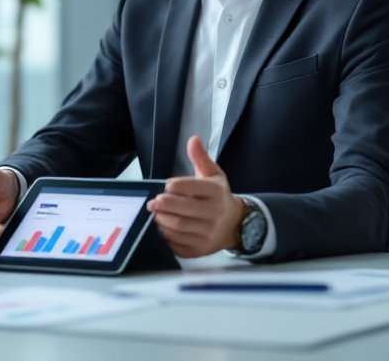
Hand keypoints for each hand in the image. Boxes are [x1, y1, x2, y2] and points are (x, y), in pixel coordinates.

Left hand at [146, 136, 246, 257]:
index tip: (167, 184)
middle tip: (153, 201)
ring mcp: (208, 234)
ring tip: (155, 212)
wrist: (234, 224)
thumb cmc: (218, 196)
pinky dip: (166, 235)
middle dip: (166, 205)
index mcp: (217, 193)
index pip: (198, 188)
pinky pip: (178, 243)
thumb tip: (193, 139)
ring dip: (162, 220)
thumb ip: (201, 158)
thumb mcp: (213, 175)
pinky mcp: (200, 249)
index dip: (181, 186)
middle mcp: (215, 214)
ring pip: (179, 228)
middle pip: (185, 210)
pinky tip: (161, 227)